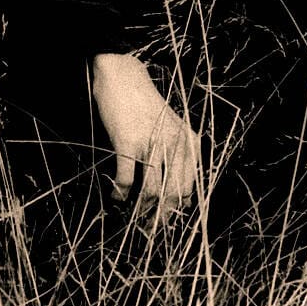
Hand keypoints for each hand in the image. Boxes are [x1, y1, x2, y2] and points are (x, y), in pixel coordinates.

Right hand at [91, 53, 199, 219]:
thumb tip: (176, 195)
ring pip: (150, 191)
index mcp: (189, 143)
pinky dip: (120, 193)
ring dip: (140, 209)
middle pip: (172, 194)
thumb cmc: (144, 103)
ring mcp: (151, 143)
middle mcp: (174, 145)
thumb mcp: (171, 127)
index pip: (190, 188)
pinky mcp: (127, 142)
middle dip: (161, 216)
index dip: (178, 210)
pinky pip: (126, 178)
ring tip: (132, 217)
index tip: (167, 222)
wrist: (122, 77)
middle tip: (149, 229)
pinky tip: (116, 198)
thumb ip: (178, 155)